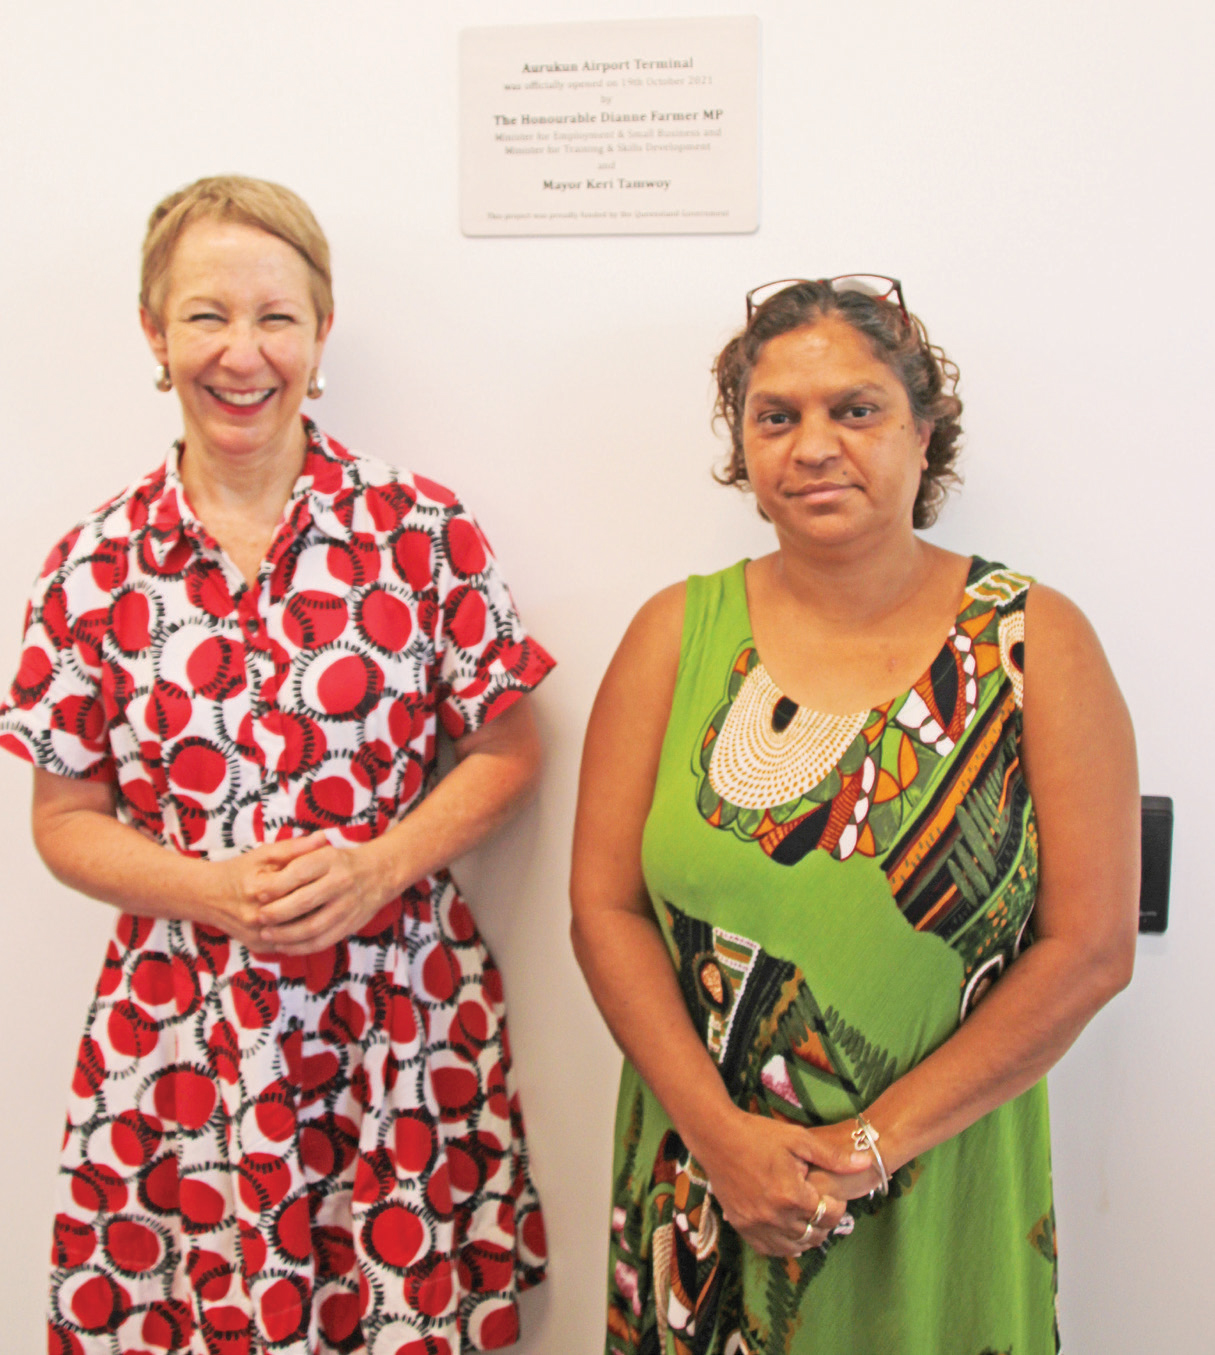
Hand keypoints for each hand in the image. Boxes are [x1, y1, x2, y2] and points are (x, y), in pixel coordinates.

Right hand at [201, 833, 329, 947]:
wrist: (208, 896)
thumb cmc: (240, 870)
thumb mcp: (264, 854)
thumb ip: (294, 847)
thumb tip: (323, 837)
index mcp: (258, 888)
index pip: (298, 887)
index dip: (317, 882)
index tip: (332, 876)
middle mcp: (255, 915)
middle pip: (299, 912)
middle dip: (319, 904)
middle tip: (335, 894)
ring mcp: (256, 934)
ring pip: (296, 932)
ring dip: (313, 921)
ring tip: (327, 908)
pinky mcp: (257, 947)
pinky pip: (287, 943)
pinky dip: (301, 934)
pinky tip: (312, 921)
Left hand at [252, 837, 395, 954]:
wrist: (379, 873)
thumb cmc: (339, 862)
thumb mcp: (321, 850)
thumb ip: (294, 859)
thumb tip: (264, 881)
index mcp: (330, 860)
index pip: (298, 874)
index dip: (276, 886)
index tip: (258, 894)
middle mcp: (341, 881)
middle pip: (304, 902)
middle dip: (277, 913)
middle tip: (259, 917)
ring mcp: (347, 905)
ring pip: (312, 927)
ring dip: (286, 934)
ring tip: (267, 934)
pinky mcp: (350, 925)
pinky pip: (322, 941)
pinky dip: (301, 947)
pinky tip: (284, 946)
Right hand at [694, 1108, 869, 1256]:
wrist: (717, 1137)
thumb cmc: (758, 1134)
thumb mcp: (799, 1139)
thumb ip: (833, 1157)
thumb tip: (866, 1162)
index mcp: (792, 1194)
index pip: (830, 1214)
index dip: (837, 1205)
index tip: (832, 1194)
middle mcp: (775, 1216)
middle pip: (815, 1233)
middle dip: (824, 1221)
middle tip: (820, 1204)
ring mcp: (756, 1225)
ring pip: (794, 1247)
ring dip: (806, 1235)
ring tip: (806, 1216)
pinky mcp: (742, 1227)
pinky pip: (770, 1249)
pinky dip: (783, 1244)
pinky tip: (787, 1229)